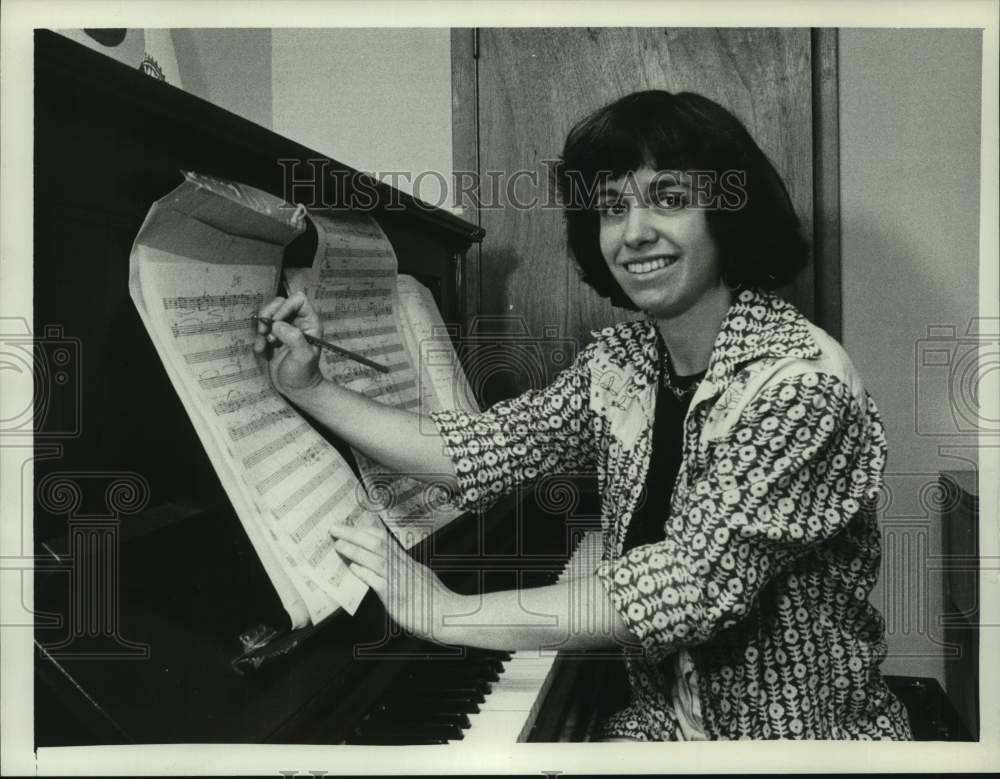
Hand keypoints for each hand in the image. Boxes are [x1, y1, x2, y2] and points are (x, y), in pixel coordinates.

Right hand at [253, 291, 322, 392]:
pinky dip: (257, 336)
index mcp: (309, 323)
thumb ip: (294, 338)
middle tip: (266, 333)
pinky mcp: (273, 336)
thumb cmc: (303, 374)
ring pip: (268, 313)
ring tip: (264, 341)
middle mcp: (297, 322)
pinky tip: (260, 349)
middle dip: (269, 316)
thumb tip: (277, 325)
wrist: (295, 388)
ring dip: (261, 325)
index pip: (298, 300)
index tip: (277, 323)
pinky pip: (261, 327)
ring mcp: (284, 328)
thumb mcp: (303, 356)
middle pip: (279, 302)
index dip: (285, 307)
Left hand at [329, 521, 462, 644]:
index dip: (366, 531)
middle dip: (354, 534)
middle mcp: (403, 566)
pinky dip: (363, 572)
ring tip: (338, 544)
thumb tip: (394, 568)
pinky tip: (353, 567)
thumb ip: (407, 572)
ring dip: (354, 549)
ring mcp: (399, 579)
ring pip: (374, 557)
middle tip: (336, 528)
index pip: (385, 539)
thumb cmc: (437, 601)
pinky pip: (376, 580)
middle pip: (376, 542)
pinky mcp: (395, 595)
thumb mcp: (422, 579)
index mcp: (408, 561)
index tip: (352, 527)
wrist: (450, 614)